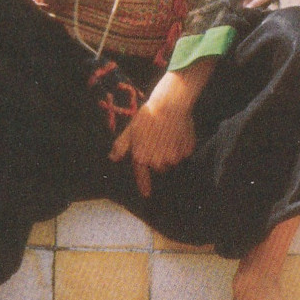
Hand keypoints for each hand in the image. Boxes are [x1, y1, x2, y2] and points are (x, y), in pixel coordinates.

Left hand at [109, 71, 198, 197]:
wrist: (170, 105)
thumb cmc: (148, 116)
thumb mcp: (130, 130)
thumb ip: (121, 146)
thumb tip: (112, 158)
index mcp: (142, 158)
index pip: (142, 178)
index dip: (144, 186)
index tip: (146, 194)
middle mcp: (158, 162)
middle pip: (159, 168)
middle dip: (158, 159)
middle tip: (157, 142)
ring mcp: (174, 158)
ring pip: (172, 162)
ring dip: (170, 154)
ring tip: (168, 136)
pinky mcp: (187, 152)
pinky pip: (184, 154)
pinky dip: (182, 148)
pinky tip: (178, 134)